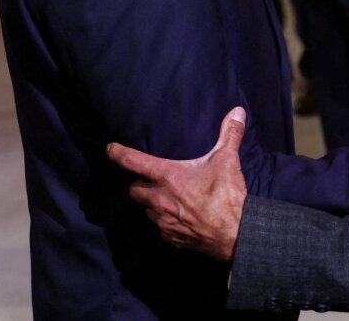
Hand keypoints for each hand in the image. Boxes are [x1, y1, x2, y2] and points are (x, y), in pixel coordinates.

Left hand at [106, 107, 247, 260]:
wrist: (236, 233)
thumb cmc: (227, 194)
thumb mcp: (227, 160)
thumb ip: (230, 133)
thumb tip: (238, 111)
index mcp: (169, 177)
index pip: (135, 162)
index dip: (119, 154)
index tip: (110, 149)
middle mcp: (160, 199)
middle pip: (135, 191)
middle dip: (140, 185)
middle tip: (153, 181)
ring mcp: (164, 221)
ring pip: (147, 211)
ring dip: (153, 205)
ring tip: (169, 200)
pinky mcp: (172, 238)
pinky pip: (161, 228)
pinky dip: (166, 222)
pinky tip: (180, 219)